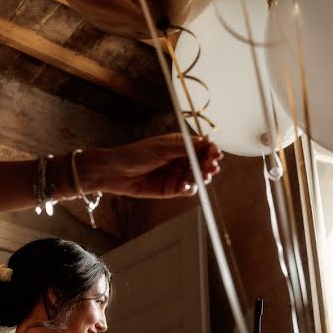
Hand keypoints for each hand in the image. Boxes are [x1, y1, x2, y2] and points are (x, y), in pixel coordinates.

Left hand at [79, 133, 221, 197]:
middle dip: (209, 164)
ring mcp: (176, 174)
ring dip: (202, 177)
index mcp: (178, 145)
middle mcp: (179, 159)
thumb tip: (206, 142)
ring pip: (197, 177)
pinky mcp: (171, 189)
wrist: (115, 172)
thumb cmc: (135, 155)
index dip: (210, 149)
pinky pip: (187, 189)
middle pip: (202, 162)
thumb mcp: (162, 148)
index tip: (216, 152)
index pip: (201, 146)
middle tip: (213, 166)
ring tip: (203, 176)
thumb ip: (185, 147)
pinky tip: (187, 186)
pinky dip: (190, 188)